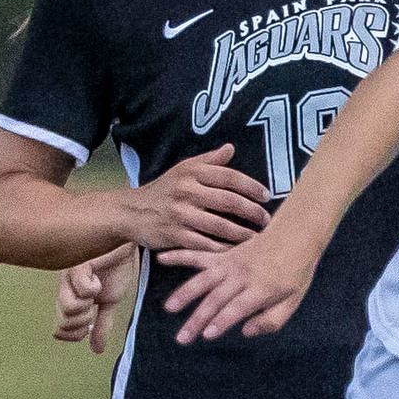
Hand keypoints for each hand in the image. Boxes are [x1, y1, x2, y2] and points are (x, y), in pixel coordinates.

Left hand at [55, 243, 137, 352]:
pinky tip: (97, 276)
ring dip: (89, 304)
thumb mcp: (111, 301)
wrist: (125, 244)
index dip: (73, 335)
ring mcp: (69, 276)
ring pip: (70, 307)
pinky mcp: (78, 263)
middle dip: (83, 321)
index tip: (89, 328)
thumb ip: (103, 325)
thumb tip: (97, 350)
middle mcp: (64, 287)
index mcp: (70, 297)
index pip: (61, 329)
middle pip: (64, 320)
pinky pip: (82, 288)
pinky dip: (94, 287)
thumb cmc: (115, 266)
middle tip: (93, 309)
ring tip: (96, 290)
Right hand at [120, 144, 271, 251]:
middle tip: (266, 220)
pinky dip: (222, 249)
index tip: (266, 196)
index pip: (229, 177)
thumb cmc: (165, 189)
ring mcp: (180, 214)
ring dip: (241, 233)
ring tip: (256, 237)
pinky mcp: (175, 235)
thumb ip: (209, 160)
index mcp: (191, 172)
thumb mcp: (183, 169)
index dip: (251, 187)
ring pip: (219, 225)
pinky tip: (234, 251)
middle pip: (228, 201)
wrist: (132, 211)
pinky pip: (205, 243)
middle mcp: (186, 191)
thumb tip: (231, 147)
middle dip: (252, 212)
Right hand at [158, 230, 318, 343]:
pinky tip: (162, 259)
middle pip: (217, 299)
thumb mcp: (293, 301)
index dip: (222, 321)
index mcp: (262, 289)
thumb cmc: (295, 273)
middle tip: (182, 338)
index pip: (238, 308)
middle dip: (198, 319)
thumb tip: (245, 332)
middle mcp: (243, 276)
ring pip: (204, 279)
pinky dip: (180, 257)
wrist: (295, 236)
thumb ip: (271, 321)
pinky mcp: (223, 256)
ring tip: (169, 308)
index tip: (206, 335)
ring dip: (185, 293)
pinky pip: (200, 255)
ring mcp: (231, 264)